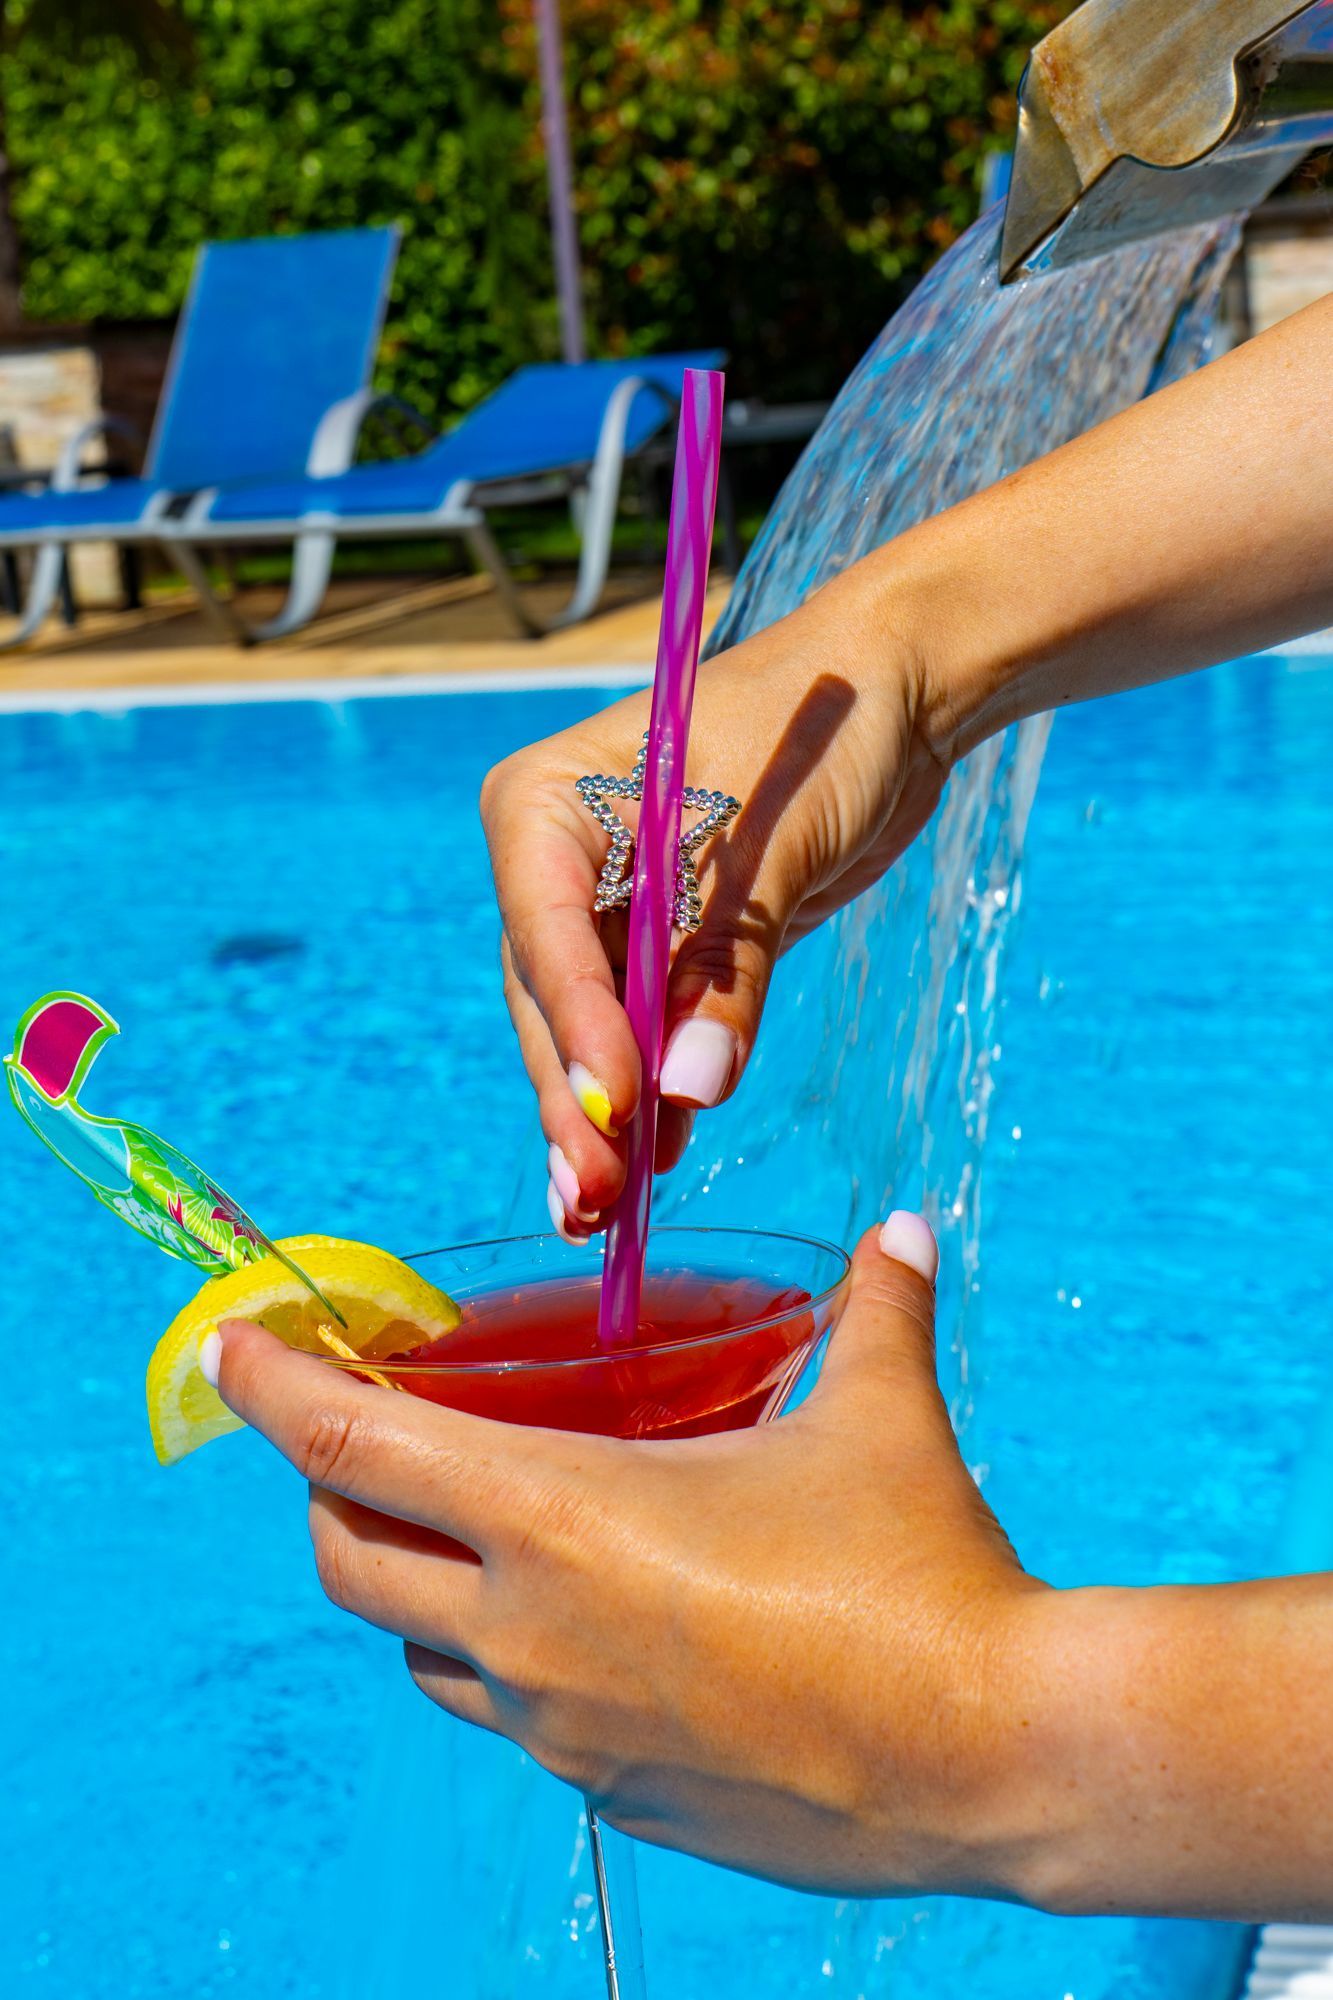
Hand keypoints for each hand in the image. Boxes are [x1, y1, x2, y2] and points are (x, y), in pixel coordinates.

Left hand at [212, 1214, 1048, 1899]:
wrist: (992, 1756)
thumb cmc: (922, 1573)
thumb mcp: (880, 1418)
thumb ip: (873, 1312)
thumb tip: (897, 1233)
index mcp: (560, 1518)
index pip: (355, 1450)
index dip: (274, 1392)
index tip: (234, 1346)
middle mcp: (530, 1633)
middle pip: (350, 1562)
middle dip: (330, 1494)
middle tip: (365, 1441)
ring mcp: (562, 1730)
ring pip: (425, 1655)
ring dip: (422, 1586)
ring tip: (482, 1533)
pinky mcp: (613, 1797)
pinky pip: (517, 1720)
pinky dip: (512, 1660)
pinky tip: (595, 1625)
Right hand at [480, 569, 948, 1234]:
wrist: (890, 696)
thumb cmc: (824, 729)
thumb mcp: (775, 844)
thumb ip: (728, 966)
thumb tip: (689, 1088)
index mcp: (548, 803)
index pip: (547, 932)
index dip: (578, 1028)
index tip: (613, 1111)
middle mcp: (556, 858)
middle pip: (553, 999)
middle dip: (579, 1099)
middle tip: (595, 1196)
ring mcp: (603, 908)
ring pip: (588, 1032)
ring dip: (602, 1120)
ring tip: (602, 1214)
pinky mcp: (658, 946)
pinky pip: (641, 1033)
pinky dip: (651, 1097)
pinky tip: (650, 1168)